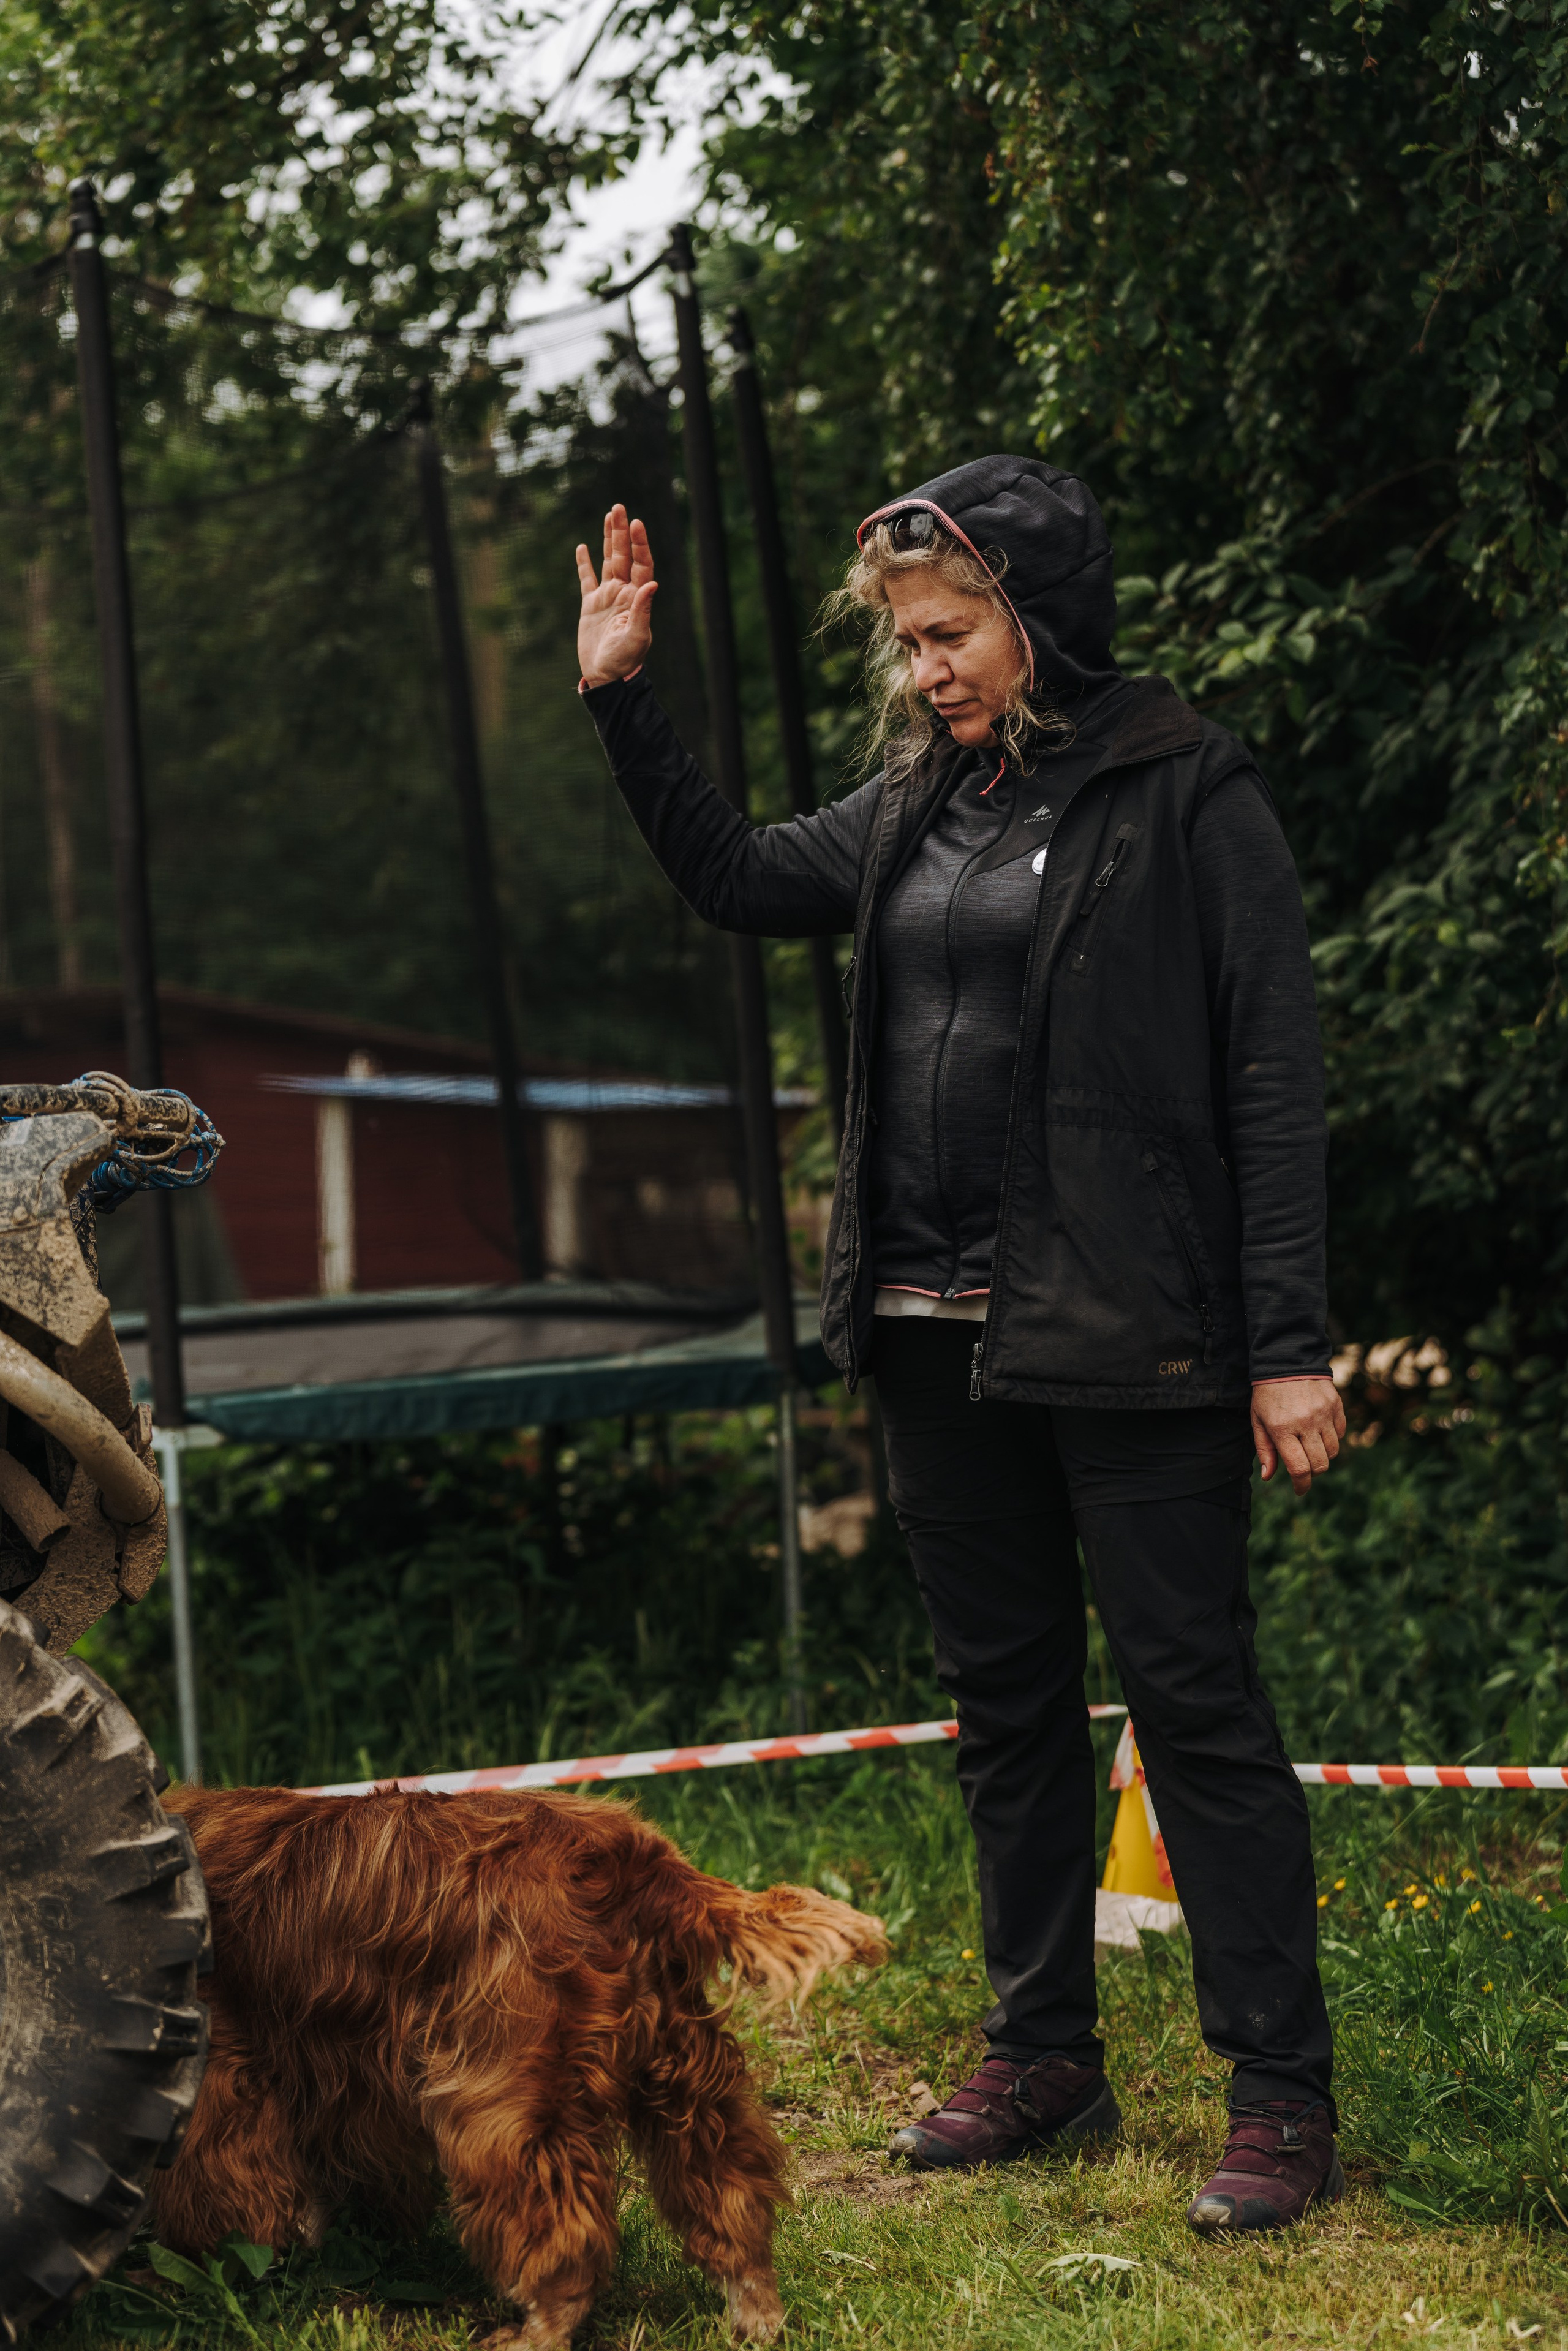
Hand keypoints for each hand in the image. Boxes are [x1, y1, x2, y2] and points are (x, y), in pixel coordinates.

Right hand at [576, 503, 657, 685]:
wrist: (605, 677)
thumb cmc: (625, 660)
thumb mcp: (637, 636)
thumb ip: (643, 610)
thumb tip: (652, 584)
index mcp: (637, 598)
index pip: (642, 564)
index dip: (640, 544)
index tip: (636, 523)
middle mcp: (624, 593)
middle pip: (624, 556)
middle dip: (622, 532)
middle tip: (619, 507)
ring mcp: (607, 598)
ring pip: (609, 561)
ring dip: (609, 539)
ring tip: (609, 515)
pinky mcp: (590, 606)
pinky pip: (587, 580)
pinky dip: (584, 564)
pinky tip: (582, 547)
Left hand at [1251, 1377, 1346, 1496]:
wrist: (1286, 1361)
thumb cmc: (1268, 1394)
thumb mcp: (1257, 1420)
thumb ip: (1264, 1449)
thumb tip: (1268, 1476)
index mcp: (1282, 1429)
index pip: (1299, 1468)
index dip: (1301, 1485)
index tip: (1299, 1490)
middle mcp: (1305, 1423)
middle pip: (1320, 1464)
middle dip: (1313, 1473)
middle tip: (1304, 1467)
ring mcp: (1323, 1414)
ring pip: (1332, 1451)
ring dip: (1322, 1455)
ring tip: (1310, 1445)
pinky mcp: (1336, 1406)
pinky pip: (1341, 1433)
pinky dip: (1332, 1438)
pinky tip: (1319, 1429)